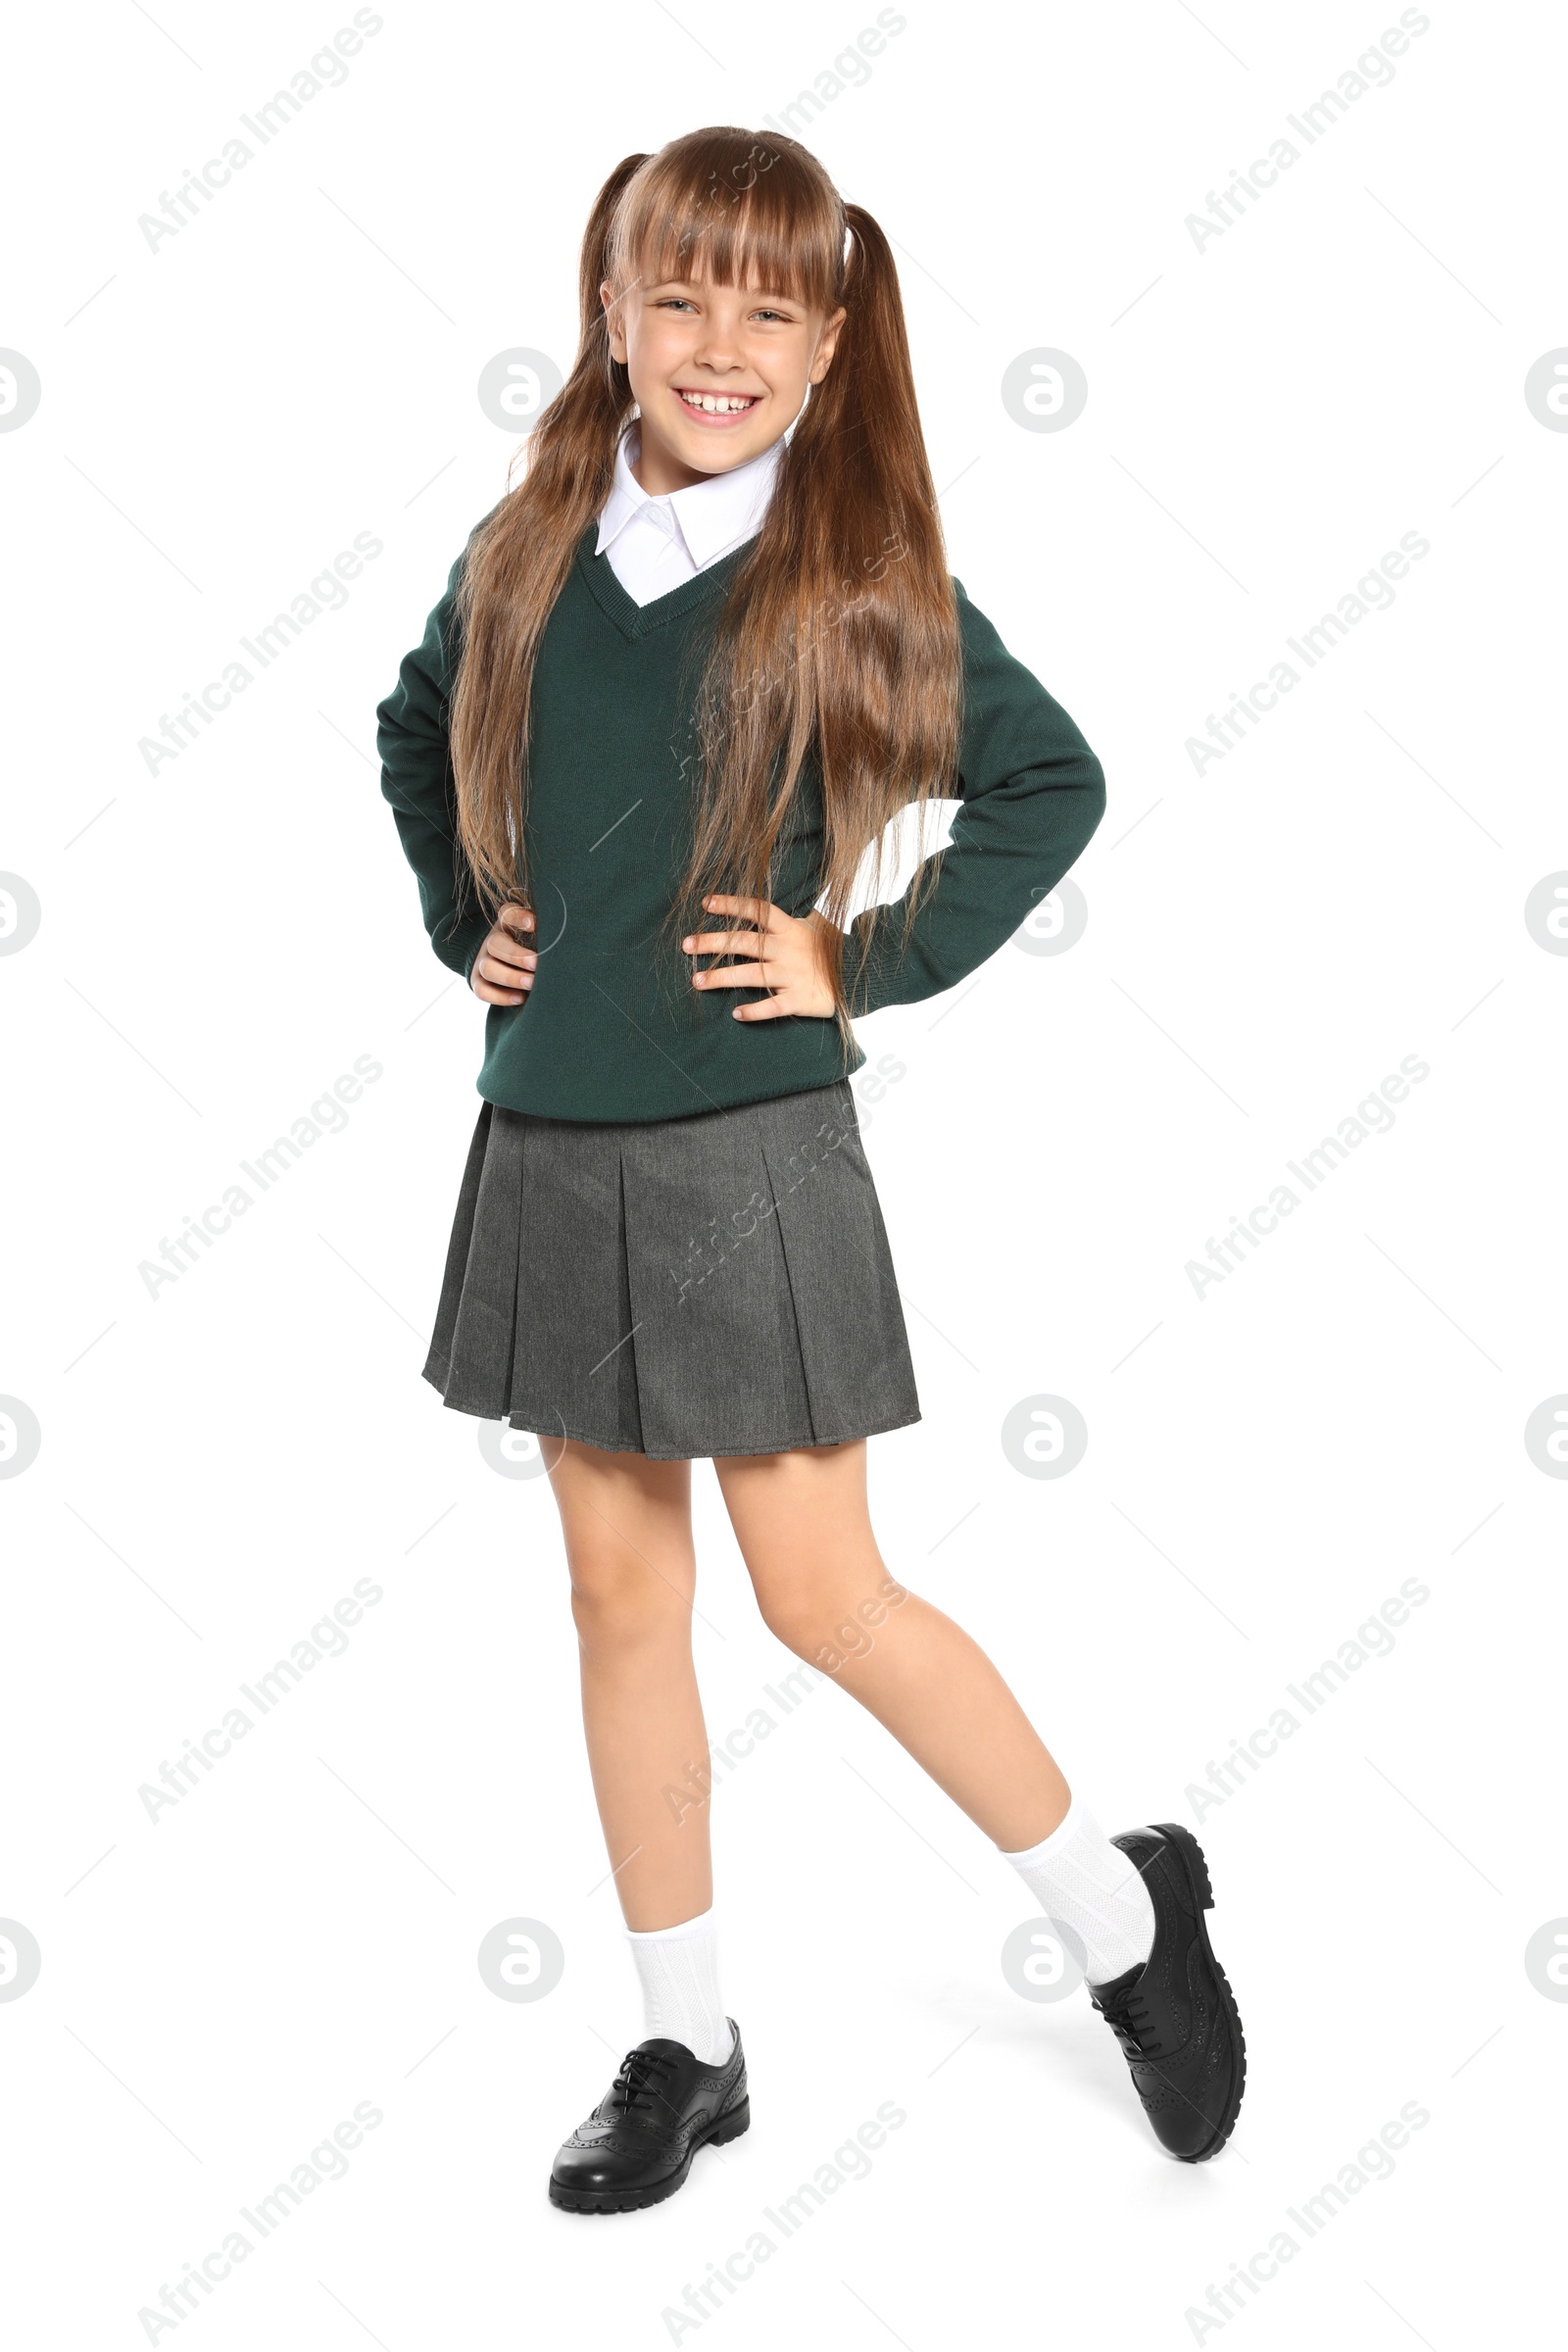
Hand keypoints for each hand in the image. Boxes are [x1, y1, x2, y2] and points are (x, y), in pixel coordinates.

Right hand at [471, 903, 535, 1004]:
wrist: (508, 964)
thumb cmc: (532, 947)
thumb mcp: (537, 934)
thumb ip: (545, 932)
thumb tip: (559, 935)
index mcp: (507, 924)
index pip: (507, 914)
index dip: (518, 918)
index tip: (533, 924)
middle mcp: (492, 941)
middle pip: (495, 944)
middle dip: (516, 955)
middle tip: (535, 964)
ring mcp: (482, 962)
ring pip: (488, 968)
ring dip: (511, 977)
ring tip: (531, 983)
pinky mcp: (478, 982)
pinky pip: (482, 991)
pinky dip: (500, 997)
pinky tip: (520, 998)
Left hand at [681, 894, 839, 1020]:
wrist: (861, 976)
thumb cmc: (833, 951)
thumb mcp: (816, 926)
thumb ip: (790, 919)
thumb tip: (768, 907)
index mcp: (790, 929)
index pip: (757, 911)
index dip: (731, 904)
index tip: (705, 903)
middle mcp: (787, 949)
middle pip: (744, 942)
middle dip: (712, 942)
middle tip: (686, 945)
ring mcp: (792, 975)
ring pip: (750, 975)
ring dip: (721, 977)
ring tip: (697, 981)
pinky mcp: (799, 999)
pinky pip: (773, 1007)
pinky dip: (755, 1012)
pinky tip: (736, 1014)